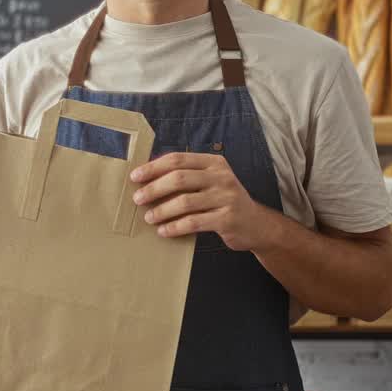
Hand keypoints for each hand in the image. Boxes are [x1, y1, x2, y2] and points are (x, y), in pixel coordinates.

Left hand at [130, 151, 262, 251]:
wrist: (256, 225)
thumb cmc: (223, 202)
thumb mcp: (210, 182)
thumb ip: (187, 177)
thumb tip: (147, 179)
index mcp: (214, 162)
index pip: (178, 159)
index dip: (153, 167)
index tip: (135, 177)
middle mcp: (221, 176)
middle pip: (179, 178)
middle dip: (154, 188)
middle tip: (138, 199)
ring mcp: (226, 197)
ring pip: (184, 202)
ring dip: (162, 211)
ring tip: (149, 218)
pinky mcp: (227, 219)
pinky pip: (193, 222)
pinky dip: (175, 227)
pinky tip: (164, 231)